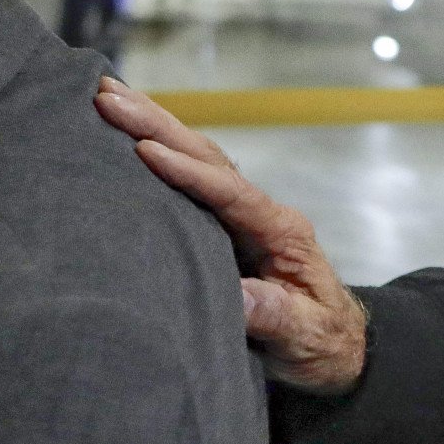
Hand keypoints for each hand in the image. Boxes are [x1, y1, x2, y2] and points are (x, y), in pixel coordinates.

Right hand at [94, 76, 368, 394]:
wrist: (336, 348)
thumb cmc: (321, 343)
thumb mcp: (304, 336)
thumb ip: (273, 316)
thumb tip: (237, 299)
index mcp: (280, 231)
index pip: (228, 193)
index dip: (186, 172)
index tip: (144, 151)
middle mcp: (259, 212)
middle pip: (206, 158)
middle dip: (157, 124)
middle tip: (108, 95)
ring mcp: (241, 215)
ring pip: (196, 158)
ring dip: (154, 125)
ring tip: (108, 95)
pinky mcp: (224, 225)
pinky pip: (189, 179)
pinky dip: (160, 150)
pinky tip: (127, 134)